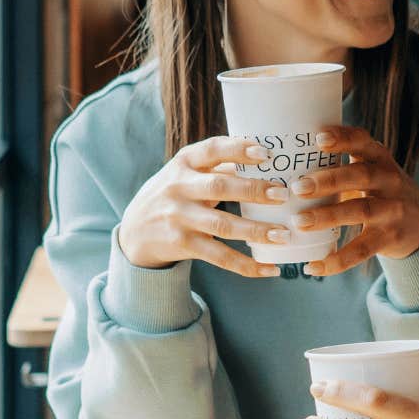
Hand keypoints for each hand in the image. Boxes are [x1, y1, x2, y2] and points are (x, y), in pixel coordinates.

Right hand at [117, 136, 287, 277]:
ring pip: (222, 226)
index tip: (268, 154)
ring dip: (256, 231)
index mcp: (184, 163)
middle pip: (219, 187)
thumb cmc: (174, 194)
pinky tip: (270, 268)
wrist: (134, 232)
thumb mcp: (186, 172)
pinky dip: (246, 265)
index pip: (212, 150)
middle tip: (284, 195)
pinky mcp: (183, 244)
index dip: (239, 149)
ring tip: (283, 235)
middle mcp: (179, 187)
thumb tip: (266, 157)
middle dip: (254, 190)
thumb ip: (219, 165)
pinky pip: (219, 257)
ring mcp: (179, 217)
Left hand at [289, 126, 418, 276]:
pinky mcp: (390, 238)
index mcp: (380, 160)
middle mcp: (390, 181)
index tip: (318, 138)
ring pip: (360, 211)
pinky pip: (362, 250)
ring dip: (328, 216)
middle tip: (297, 187)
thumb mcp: (372, 171)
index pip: (364, 143)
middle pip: (361, 176)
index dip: (343, 139)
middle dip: (328, 180)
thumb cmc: (381, 192)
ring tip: (299, 222)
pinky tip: (313, 266)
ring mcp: (393, 210)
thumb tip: (285, 160)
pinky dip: (337, 260)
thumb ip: (341, 164)